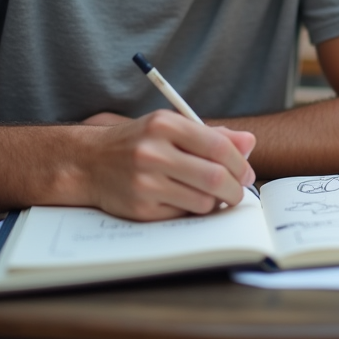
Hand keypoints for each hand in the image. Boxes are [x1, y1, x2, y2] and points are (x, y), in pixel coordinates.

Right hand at [79, 110, 255, 220]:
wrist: (89, 162)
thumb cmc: (137, 142)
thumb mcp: (169, 127)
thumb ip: (211, 135)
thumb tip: (249, 143)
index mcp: (164, 125)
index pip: (217, 146)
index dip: (240, 163)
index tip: (246, 173)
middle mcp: (153, 152)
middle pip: (214, 177)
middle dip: (235, 189)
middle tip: (237, 191)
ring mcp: (145, 182)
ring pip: (203, 200)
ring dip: (214, 202)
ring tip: (210, 195)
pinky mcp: (140, 207)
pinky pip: (183, 214)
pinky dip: (191, 210)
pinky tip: (183, 199)